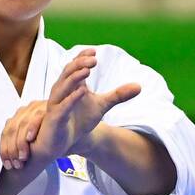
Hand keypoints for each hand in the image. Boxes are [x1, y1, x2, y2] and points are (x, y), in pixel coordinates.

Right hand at [0, 49, 141, 169]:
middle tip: (94, 60)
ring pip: (62, 87)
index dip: (82, 57)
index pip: (75, 66)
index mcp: (71, 85)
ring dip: (74, 78)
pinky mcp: (55, 118)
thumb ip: (118, 95)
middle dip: (79, 64)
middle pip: (68, 72)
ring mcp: (57, 104)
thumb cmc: (79, 120)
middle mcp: (62, 91)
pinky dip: (71, 99)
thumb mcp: (102, 106)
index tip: (94, 51)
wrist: (65, 143)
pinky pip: (62, 106)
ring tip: (87, 71)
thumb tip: (139, 86)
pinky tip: (82, 92)